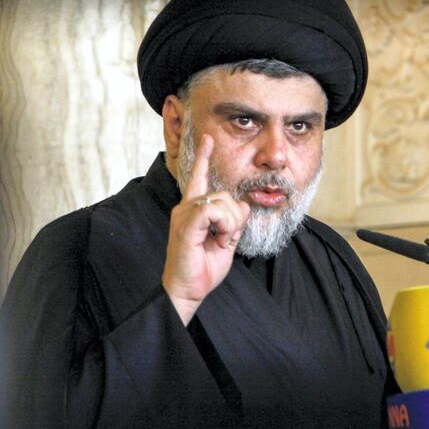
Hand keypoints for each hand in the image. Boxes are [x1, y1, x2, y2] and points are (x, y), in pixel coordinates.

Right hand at [162, 134, 250, 324]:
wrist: (188, 290)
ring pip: (222, 202)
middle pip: (223, 195)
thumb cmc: (202, 269)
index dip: (204, 157)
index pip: (199, 178)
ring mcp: (184, 216)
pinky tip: (218, 239)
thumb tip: (244, 203)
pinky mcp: (185, 226)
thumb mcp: (225, 242)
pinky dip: (224, 225)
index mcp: (193, 210)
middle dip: (235, 217)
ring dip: (231, 224)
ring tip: (220, 241)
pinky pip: (212, 211)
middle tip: (226, 239)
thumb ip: (234, 222)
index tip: (208, 138)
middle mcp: (186, 208)